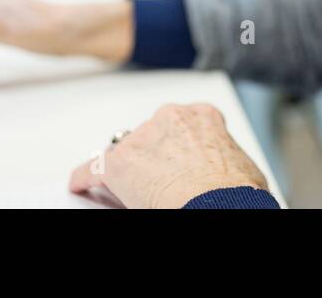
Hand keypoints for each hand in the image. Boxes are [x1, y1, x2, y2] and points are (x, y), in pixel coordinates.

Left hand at [69, 103, 270, 208]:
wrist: (216, 205)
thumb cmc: (235, 192)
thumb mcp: (241, 166)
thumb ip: (226, 159)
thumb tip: (233, 177)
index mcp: (203, 116)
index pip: (185, 124)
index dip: (180, 145)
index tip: (178, 157)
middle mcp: (170, 118)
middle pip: (153, 135)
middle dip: (154, 155)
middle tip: (159, 179)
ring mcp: (142, 138)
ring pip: (126, 152)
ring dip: (128, 169)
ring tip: (132, 191)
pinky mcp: (118, 162)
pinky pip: (92, 169)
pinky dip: (85, 178)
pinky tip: (80, 185)